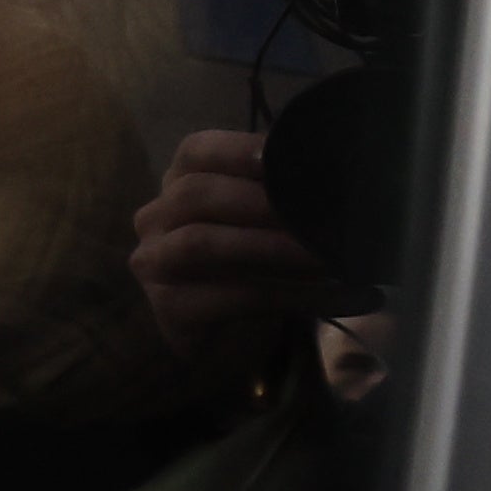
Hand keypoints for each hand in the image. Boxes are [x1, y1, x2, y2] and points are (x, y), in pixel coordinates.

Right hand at [136, 131, 371, 385]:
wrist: (223, 339)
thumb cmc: (247, 264)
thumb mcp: (259, 220)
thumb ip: (278, 192)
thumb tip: (333, 171)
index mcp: (178, 182)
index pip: (197, 151)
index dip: (240, 151)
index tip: (291, 158)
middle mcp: (156, 218)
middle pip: (197, 194)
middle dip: (261, 202)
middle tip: (319, 212)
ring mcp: (155, 264)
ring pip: (201, 244)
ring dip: (269, 247)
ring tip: (323, 255)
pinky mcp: (171, 309)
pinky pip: (232, 297)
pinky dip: (289, 295)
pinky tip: (335, 296)